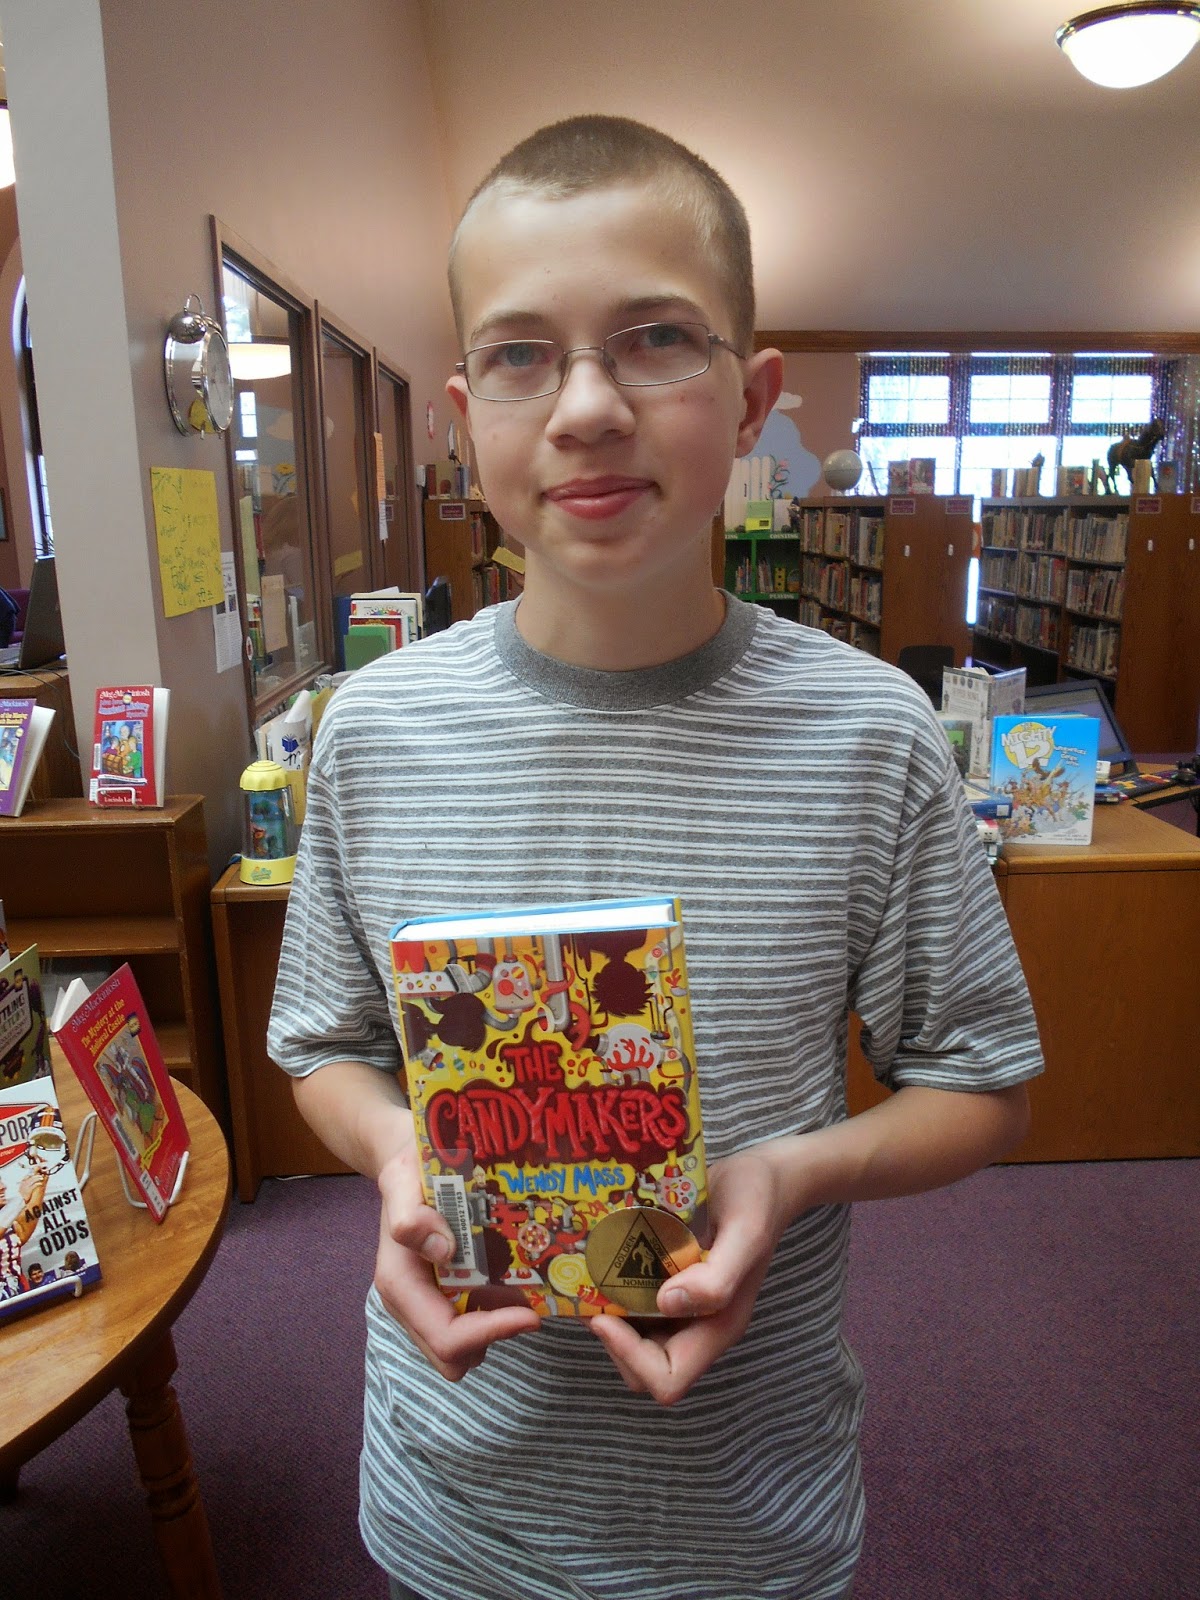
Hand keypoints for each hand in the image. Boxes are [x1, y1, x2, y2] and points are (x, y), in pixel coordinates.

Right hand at [373, 1139, 540, 1381]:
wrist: (409, 1166)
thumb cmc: (409, 1171)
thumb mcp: (402, 1178)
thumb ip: (409, 1214)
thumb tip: (442, 1251)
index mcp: (400, 1284)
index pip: (445, 1336)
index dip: (489, 1333)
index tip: (530, 1314)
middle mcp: (411, 1303)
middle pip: (452, 1357)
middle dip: (491, 1337)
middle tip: (527, 1304)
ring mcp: (427, 1303)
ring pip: (464, 1349)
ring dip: (494, 1328)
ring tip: (523, 1291)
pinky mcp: (444, 1296)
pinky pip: (471, 1325)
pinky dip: (494, 1315)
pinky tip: (514, 1281)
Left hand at [589, 1142, 791, 1405]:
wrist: (765, 1178)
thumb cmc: (758, 1200)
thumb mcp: (747, 1232)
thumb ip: (717, 1277)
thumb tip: (667, 1304)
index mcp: (718, 1325)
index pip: (668, 1378)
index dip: (631, 1357)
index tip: (605, 1315)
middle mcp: (698, 1324)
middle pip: (644, 1366)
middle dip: (612, 1338)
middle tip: (590, 1292)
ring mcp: (683, 1307)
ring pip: (635, 1337)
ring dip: (609, 1314)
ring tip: (587, 1275)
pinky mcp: (671, 1284)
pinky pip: (636, 1304)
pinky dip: (613, 1291)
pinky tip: (601, 1259)